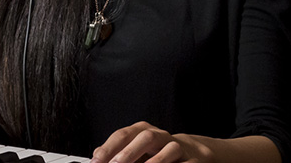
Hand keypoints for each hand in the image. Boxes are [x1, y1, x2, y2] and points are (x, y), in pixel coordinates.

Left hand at [92, 122, 212, 162]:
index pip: (123, 134)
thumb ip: (117, 153)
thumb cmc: (156, 152)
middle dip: (129, 152)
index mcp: (142, 130)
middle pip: (145, 137)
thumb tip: (96, 158)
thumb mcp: (135, 150)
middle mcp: (160, 135)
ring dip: (155, 162)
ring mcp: (178, 146)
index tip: (96, 161)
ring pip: (169, 150)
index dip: (108, 148)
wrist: (192, 152)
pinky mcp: (194, 159)